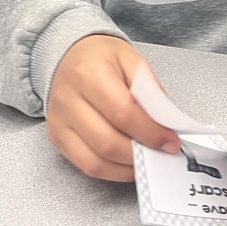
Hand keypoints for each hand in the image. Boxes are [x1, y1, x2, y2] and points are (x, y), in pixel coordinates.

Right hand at [46, 35, 180, 181]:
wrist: (68, 55)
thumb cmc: (99, 56)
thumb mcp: (130, 58)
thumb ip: (149, 88)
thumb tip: (164, 122)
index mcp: (88, 73)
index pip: (123, 113)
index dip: (150, 132)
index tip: (169, 140)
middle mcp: (68, 98)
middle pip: (108, 142)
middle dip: (141, 152)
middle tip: (160, 151)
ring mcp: (59, 121)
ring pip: (96, 160)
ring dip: (127, 166)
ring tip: (145, 157)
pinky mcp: (56, 136)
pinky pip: (85, 165)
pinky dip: (111, 171)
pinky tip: (126, 162)